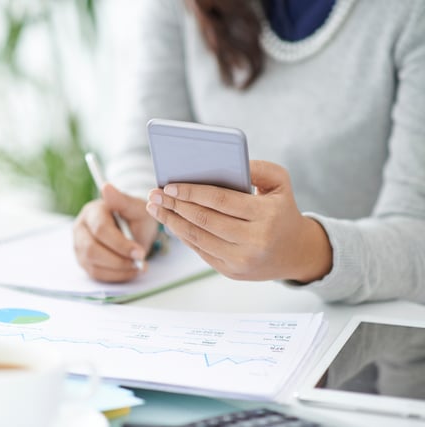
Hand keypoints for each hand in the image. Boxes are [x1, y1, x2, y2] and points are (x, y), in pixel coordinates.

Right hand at [74, 184, 157, 281]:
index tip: (140, 252)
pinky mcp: (83, 260)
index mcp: (92, 211)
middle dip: (118, 260)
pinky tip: (129, 271)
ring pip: (93, 264)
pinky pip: (96, 274)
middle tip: (139, 262)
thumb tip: (106, 188)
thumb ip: (123, 200)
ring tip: (137, 267)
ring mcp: (79, 245)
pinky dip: (115, 276)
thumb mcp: (136, 207)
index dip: (120, 244)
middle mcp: (80, 228)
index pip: (101, 230)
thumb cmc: (135, 217)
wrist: (133, 229)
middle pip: (92, 249)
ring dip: (118, 269)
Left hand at [145, 160, 332, 282]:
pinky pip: (200, 251)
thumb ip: (257, 168)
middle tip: (154, 194)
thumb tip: (222, 161)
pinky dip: (182, 235)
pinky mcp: (231, 271)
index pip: (221, 201)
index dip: (192, 193)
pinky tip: (170, 222)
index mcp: (266, 215)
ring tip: (155, 208)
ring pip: (198, 238)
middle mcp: (254, 241)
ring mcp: (241, 260)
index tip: (170, 185)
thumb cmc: (281, 209)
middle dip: (175, 206)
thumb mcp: (280, 183)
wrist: (294, 252)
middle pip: (204, 220)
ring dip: (171, 222)